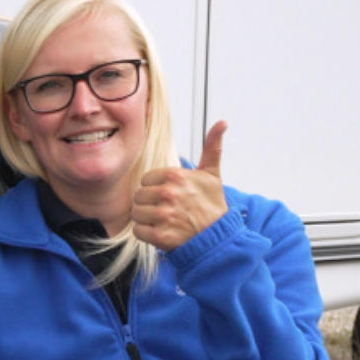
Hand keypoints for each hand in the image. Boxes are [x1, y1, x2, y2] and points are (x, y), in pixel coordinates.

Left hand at [131, 120, 229, 250]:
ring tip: (164, 221)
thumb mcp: (212, 174)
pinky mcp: (160, 236)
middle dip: (149, 204)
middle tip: (167, 210)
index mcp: (175, 176)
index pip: (145, 180)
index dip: (155, 188)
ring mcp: (164, 215)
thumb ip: (212, 147)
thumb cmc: (212, 205)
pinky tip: (161, 232)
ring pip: (136, 213)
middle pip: (138, 196)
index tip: (170, 196)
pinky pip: (138, 231)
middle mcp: (168, 194)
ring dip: (147, 219)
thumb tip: (222, 122)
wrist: (219, 237)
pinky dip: (146, 234)